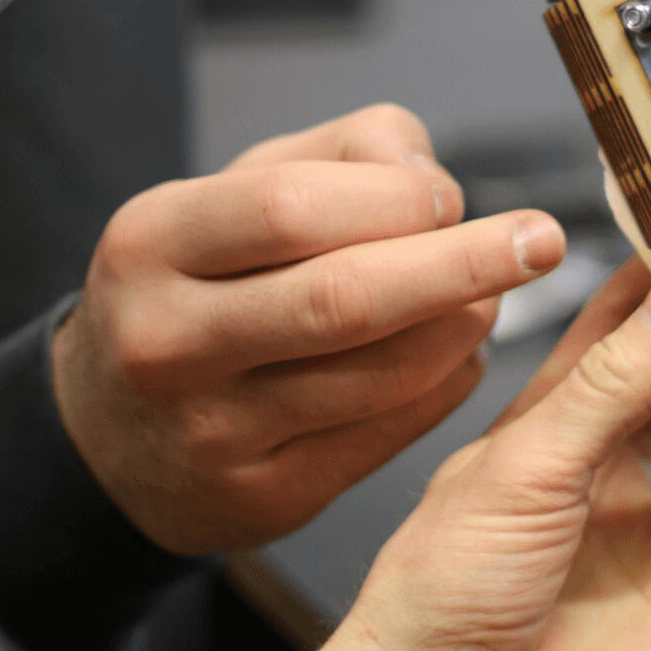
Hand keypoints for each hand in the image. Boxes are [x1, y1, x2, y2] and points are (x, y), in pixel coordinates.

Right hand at [51, 104, 566, 554]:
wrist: (110, 433)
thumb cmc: (199, 284)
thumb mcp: (236, 190)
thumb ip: (344, 153)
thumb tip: (431, 177)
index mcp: (153, 242)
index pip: (293, 210)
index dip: (395, 199)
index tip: (450, 195)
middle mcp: (169, 341)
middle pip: (346, 299)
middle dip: (463, 264)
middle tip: (540, 241)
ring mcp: (214, 431)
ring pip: (380, 374)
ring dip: (463, 328)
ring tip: (492, 296)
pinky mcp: (264, 496)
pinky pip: (388, 433)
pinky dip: (444, 386)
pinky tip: (458, 355)